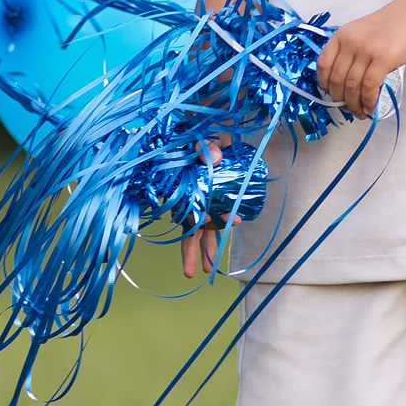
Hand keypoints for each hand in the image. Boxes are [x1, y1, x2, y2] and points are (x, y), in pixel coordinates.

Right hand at [181, 138, 221, 277]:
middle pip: (189, 226)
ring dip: (203, 249)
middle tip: (191, 272)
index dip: (202, 221)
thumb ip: (206, 148)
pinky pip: (212, 219)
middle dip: (191, 250)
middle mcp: (190, 197)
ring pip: (200, 228)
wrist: (212, 132)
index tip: (221, 224)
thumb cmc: (203, 136)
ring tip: (204, 270)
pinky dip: (216, 232)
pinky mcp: (211, 199)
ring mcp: (200, 200)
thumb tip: (213, 159)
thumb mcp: (204, 139)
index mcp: (184, 185)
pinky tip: (218, 249)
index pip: (190, 208)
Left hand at [315, 0, 405, 118]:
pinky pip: (369, 87)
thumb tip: (344, 81)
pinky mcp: (383, 59)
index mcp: (342, 35)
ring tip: (360, 111)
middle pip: (336, 79)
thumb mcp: (362, 33)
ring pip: (352, 86)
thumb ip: (350, 51)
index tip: (331, 94)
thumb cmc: (392, 26)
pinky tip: (370, 106)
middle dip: (340, 99)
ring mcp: (366, 50)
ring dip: (354, 104)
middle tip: (347, 108)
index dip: (324, 84)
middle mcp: (351, 42)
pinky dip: (368, 101)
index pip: (323, 65)